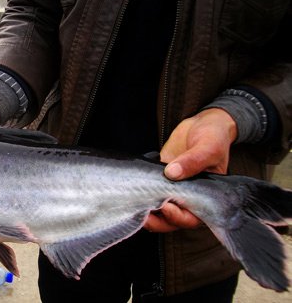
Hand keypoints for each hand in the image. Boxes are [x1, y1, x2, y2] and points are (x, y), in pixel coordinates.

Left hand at [143, 108, 237, 231]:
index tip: (165, 206)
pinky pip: (148, 191)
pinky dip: (139, 193)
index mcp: (205, 197)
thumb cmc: (214, 137)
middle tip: (142, 211)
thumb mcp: (208, 148)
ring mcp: (172, 189)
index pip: (191, 218)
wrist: (204, 124)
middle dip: (156, 221)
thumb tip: (172, 173)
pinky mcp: (160, 178)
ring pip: (157, 209)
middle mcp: (188, 198)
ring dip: (145, 210)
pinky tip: (129, 190)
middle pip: (170, 220)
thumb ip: (193, 161)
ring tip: (133, 203)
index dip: (176, 217)